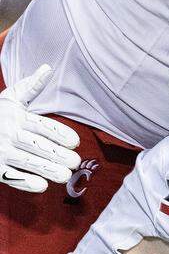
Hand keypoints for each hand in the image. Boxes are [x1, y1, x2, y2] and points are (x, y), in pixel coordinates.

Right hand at [0, 65, 80, 192]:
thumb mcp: (10, 99)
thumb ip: (31, 87)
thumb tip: (47, 68)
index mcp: (17, 117)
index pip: (42, 126)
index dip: (59, 134)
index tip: (75, 142)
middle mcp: (8, 133)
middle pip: (37, 145)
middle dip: (57, 154)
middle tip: (75, 162)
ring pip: (26, 161)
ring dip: (47, 169)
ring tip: (65, 175)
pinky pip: (10, 176)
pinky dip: (25, 182)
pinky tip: (41, 185)